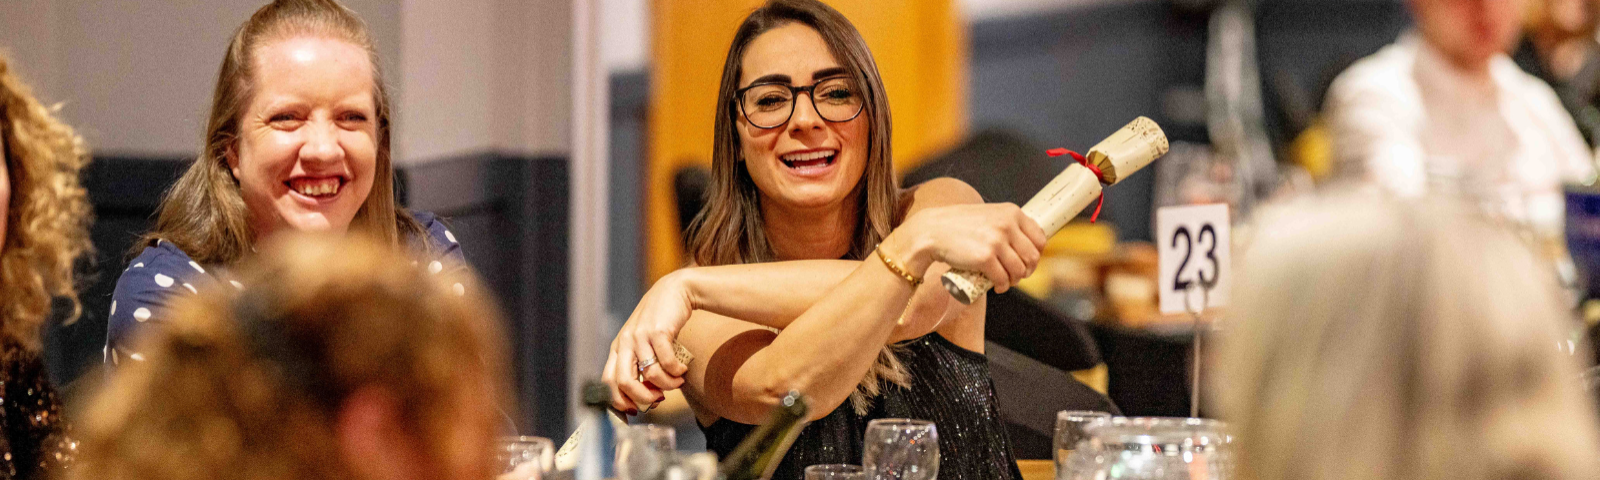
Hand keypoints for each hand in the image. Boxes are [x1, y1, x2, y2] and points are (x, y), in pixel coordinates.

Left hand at [602, 269, 695, 412]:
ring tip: (677, 382)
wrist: (675, 292)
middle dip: (642, 398)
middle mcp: (625, 342)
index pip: (608, 382)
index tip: (634, 411)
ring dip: (667, 385)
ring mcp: (640, 336)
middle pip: (624, 382)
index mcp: (618, 348)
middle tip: (658, 399)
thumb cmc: (660, 321)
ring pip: (650, 374)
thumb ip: (641, 365)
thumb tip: (648, 398)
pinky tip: (682, 370)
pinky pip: (667, 362)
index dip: (618, 401)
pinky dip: (676, 372)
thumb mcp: (643, 342)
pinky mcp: (658, 331)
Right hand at [887, 202, 1046, 292]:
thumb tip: (1023, 241)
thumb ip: (1005, 222)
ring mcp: (996, 242)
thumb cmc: (958, 225)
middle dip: (1027, 270)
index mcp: (1011, 212)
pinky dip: (1002, 286)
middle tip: (1017, 275)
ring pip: (1019, 270)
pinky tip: (998, 287)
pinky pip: (1002, 278)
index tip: (1028, 261)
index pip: (1039, 237)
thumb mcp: (988, 215)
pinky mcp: (985, 258)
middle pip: (1032, 256)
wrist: (932, 231)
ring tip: (1006, 281)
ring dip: (1015, 280)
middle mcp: (1007, 225)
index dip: (1037, 254)